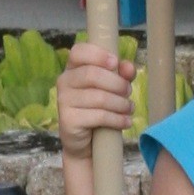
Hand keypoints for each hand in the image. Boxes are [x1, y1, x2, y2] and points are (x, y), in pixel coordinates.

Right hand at [54, 39, 135, 161]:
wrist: (85, 142)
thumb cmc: (98, 108)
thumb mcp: (112, 88)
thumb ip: (121, 74)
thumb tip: (129, 67)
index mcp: (73, 68)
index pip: (78, 51)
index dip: (98, 55)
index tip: (115, 63)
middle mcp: (64, 81)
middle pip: (92, 75)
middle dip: (117, 83)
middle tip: (128, 92)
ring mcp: (64, 101)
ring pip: (99, 97)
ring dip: (121, 104)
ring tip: (129, 108)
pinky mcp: (68, 120)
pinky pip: (99, 115)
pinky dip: (117, 119)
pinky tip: (126, 122)